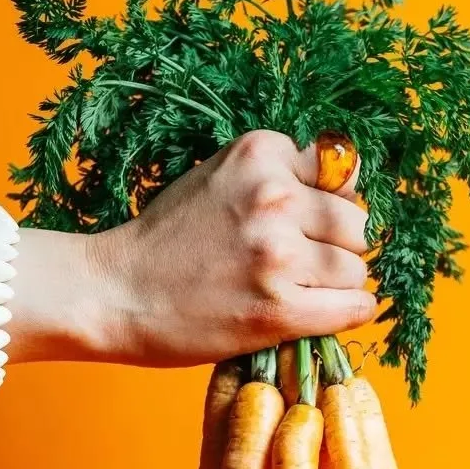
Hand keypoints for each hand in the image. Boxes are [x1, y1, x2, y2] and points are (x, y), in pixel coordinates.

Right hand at [80, 130, 375, 366]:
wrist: (113, 293)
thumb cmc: (165, 240)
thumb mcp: (219, 177)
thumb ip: (280, 176)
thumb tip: (354, 189)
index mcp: (261, 154)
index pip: (343, 175)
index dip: (328, 206)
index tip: (302, 226)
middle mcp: (275, 197)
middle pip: (357, 225)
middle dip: (337, 246)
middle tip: (298, 265)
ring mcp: (279, 254)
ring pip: (356, 269)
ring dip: (335, 285)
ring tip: (294, 291)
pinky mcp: (279, 309)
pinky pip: (354, 307)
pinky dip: (345, 313)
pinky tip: (320, 314)